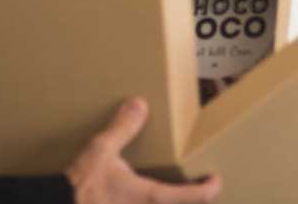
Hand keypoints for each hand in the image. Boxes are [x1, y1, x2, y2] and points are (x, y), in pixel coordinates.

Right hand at [66, 97, 221, 203]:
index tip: (217, 179)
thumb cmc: (81, 185)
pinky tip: (138, 199)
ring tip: (174, 193)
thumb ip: (123, 127)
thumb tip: (140, 104)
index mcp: (151, 196)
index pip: (193, 197)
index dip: (210, 189)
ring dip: (174, 203)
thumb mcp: (101, 150)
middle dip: (194, 201)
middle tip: (200, 188)